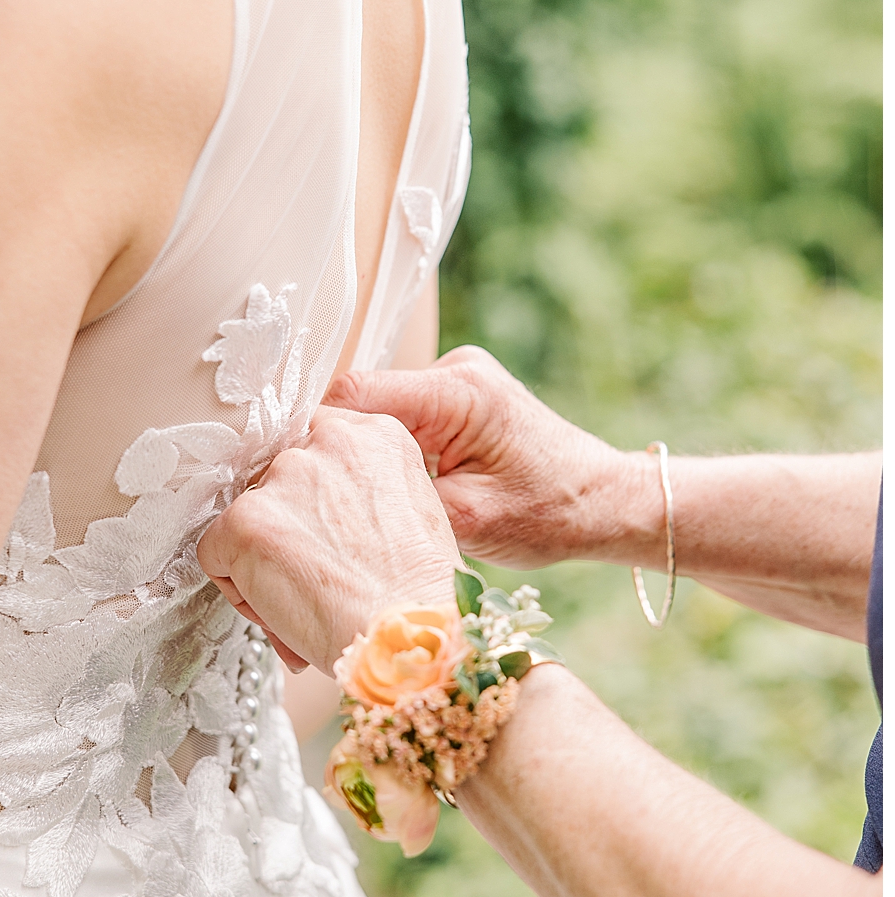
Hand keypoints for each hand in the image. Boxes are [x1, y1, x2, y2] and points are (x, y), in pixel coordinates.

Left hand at [196, 408, 460, 674]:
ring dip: (261, 559)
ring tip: (303, 597)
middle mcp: (325, 442)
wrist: (410, 632)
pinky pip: (213, 552)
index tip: (322, 534)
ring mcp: (283, 477)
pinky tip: (279, 607)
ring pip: (243, 518)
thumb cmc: (415, 593)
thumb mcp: (406, 511)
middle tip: (316, 575)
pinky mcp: (246, 518)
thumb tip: (311, 513)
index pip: (310, 450)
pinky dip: (237, 588)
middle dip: (286, 531)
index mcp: (370, 435)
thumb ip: (356, 492)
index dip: (309, 501)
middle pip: (273, 483)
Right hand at [321, 346, 631, 569]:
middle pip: (359, 402)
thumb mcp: (465, 524)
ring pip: (374, 413)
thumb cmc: (552, 516)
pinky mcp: (454, 398)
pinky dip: (385, 453)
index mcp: (458, 393)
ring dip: (362, 454)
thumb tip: (331, 502)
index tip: (290, 477)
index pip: (355, 395)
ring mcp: (454, 380)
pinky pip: (397, 419)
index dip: (314, 436)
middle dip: (336, 450)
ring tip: (360, 501)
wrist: (605, 503)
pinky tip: (389, 489)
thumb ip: (396, 502)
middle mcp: (454, 372)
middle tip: (320, 501)